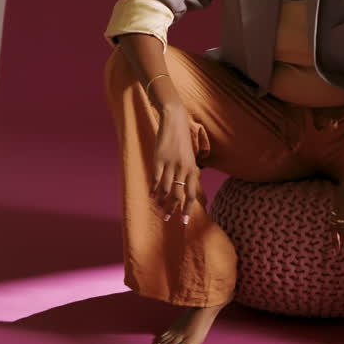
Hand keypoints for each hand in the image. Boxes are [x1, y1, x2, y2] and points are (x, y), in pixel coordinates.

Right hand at [149, 106, 199, 225]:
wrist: (175, 121)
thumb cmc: (183, 141)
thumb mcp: (190, 157)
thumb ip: (191, 172)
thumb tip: (191, 188)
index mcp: (192, 169)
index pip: (191, 194)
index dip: (187, 209)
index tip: (183, 221)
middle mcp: (183, 168)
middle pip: (178, 194)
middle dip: (172, 209)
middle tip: (166, 218)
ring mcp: (170, 164)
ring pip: (166, 189)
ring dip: (161, 200)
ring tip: (158, 206)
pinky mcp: (159, 159)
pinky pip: (156, 178)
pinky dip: (153, 188)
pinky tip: (151, 195)